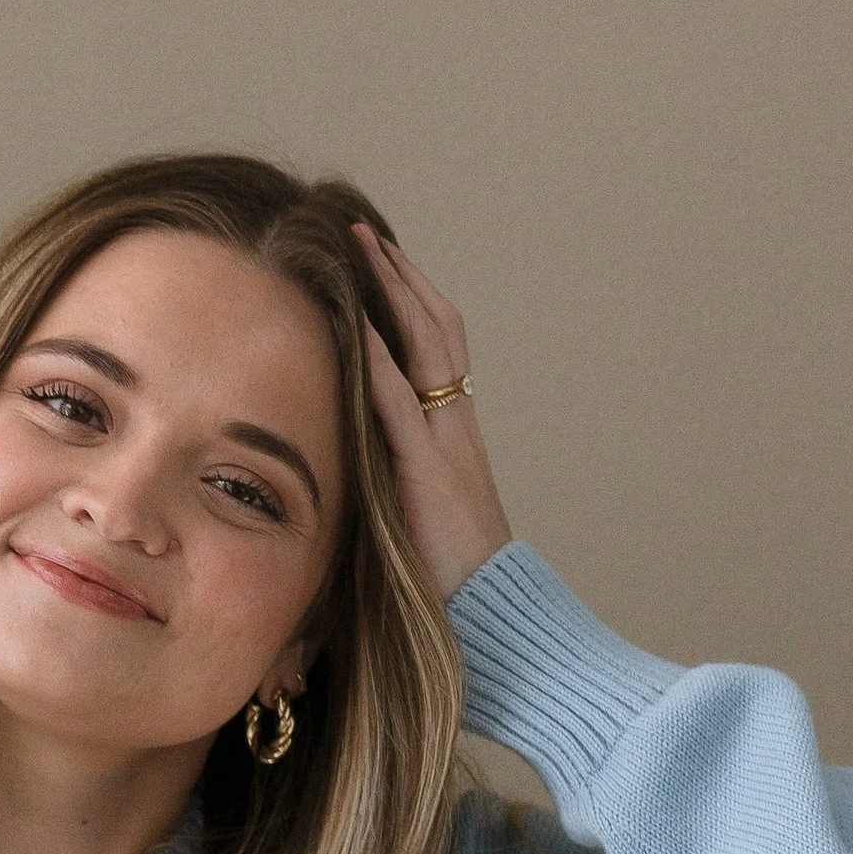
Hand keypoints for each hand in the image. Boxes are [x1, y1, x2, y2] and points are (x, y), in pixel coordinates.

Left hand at [352, 222, 514, 606]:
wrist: (496, 620)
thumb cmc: (453, 587)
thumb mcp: (419, 521)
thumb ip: (395, 489)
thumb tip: (357, 479)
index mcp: (456, 438)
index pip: (439, 353)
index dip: (413, 306)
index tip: (383, 266)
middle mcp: (456, 429)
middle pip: (438, 331)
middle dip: (402, 279)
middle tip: (367, 233)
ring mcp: (445, 445)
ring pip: (427, 348)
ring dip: (393, 293)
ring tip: (362, 248)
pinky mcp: (426, 472)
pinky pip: (400, 401)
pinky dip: (379, 356)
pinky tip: (357, 319)